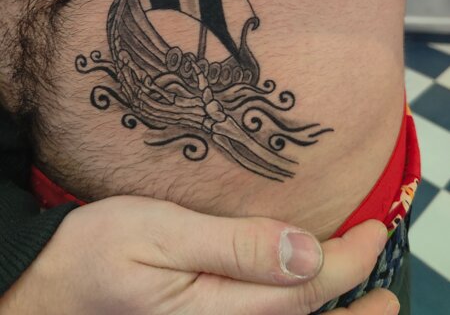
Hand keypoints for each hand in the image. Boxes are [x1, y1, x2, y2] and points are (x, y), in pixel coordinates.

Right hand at [0, 195, 398, 313]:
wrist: (45, 286)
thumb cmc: (97, 251)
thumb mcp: (161, 233)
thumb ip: (234, 246)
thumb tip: (307, 251)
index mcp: (217, 308)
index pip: (305, 287)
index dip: (349, 259)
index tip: (375, 228)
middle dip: (356, 307)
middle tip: (390, 296)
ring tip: (370, 307)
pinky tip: (303, 305)